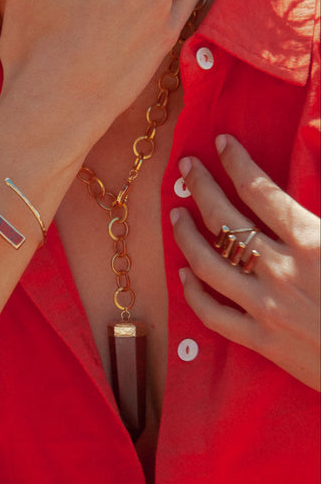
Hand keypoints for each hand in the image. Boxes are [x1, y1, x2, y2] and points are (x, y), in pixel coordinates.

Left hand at [171, 134, 320, 390]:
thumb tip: (309, 178)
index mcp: (312, 241)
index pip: (260, 191)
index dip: (237, 163)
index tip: (222, 143)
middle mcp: (281, 271)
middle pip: (225, 220)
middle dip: (201, 186)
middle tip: (187, 166)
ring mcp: (267, 307)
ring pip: (208, 264)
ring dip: (186, 236)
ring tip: (176, 215)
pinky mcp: (262, 341)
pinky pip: (214, 315)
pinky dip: (194, 293)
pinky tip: (184, 276)